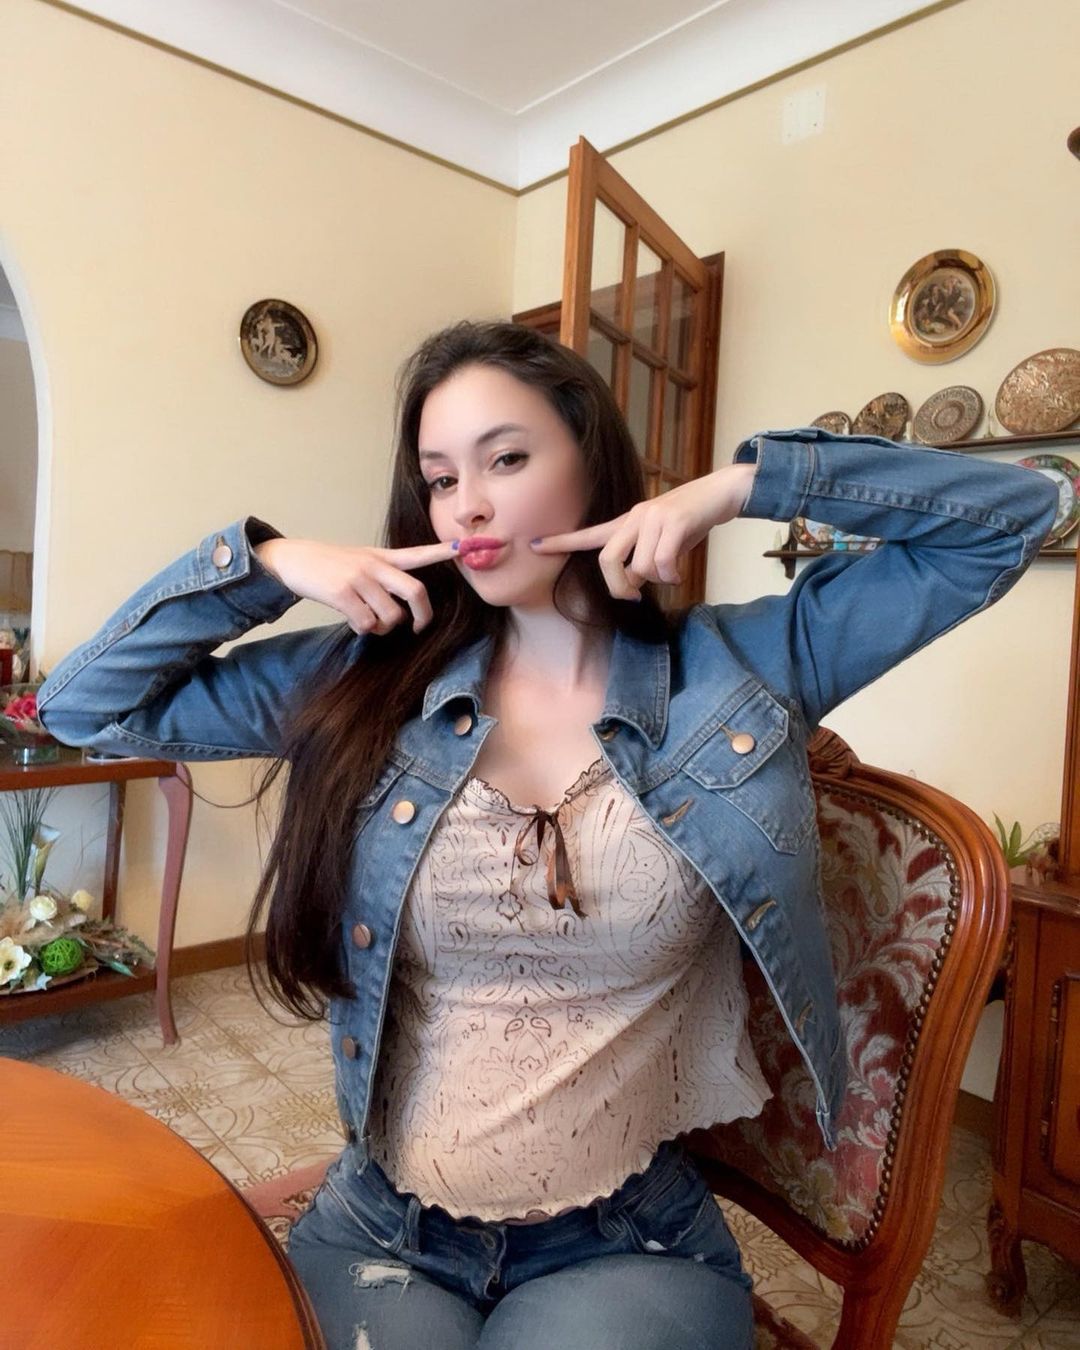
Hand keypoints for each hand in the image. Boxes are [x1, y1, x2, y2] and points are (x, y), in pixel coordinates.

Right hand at [254, 538, 458, 634]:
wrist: (291, 559)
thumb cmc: (329, 565)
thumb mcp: (360, 560)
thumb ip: (384, 575)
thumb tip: (403, 609)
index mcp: (381, 556)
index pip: (417, 554)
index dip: (441, 553)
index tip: (464, 549)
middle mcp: (374, 565)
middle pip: (416, 592)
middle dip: (422, 616)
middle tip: (417, 627)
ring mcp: (359, 579)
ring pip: (391, 616)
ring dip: (383, 627)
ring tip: (368, 620)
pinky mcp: (343, 594)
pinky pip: (367, 624)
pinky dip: (362, 629)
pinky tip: (353, 621)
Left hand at [528, 463, 755, 598]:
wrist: (722, 492)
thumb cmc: (691, 521)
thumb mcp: (663, 541)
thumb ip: (644, 559)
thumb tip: (634, 585)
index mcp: (628, 522)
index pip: (589, 533)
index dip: (561, 542)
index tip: (534, 545)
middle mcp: (635, 517)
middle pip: (608, 559)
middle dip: (619, 587)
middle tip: (634, 597)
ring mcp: (653, 517)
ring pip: (642, 567)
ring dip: (659, 579)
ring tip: (674, 572)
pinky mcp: (674, 521)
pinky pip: (663, 562)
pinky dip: (672, 575)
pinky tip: (681, 572)